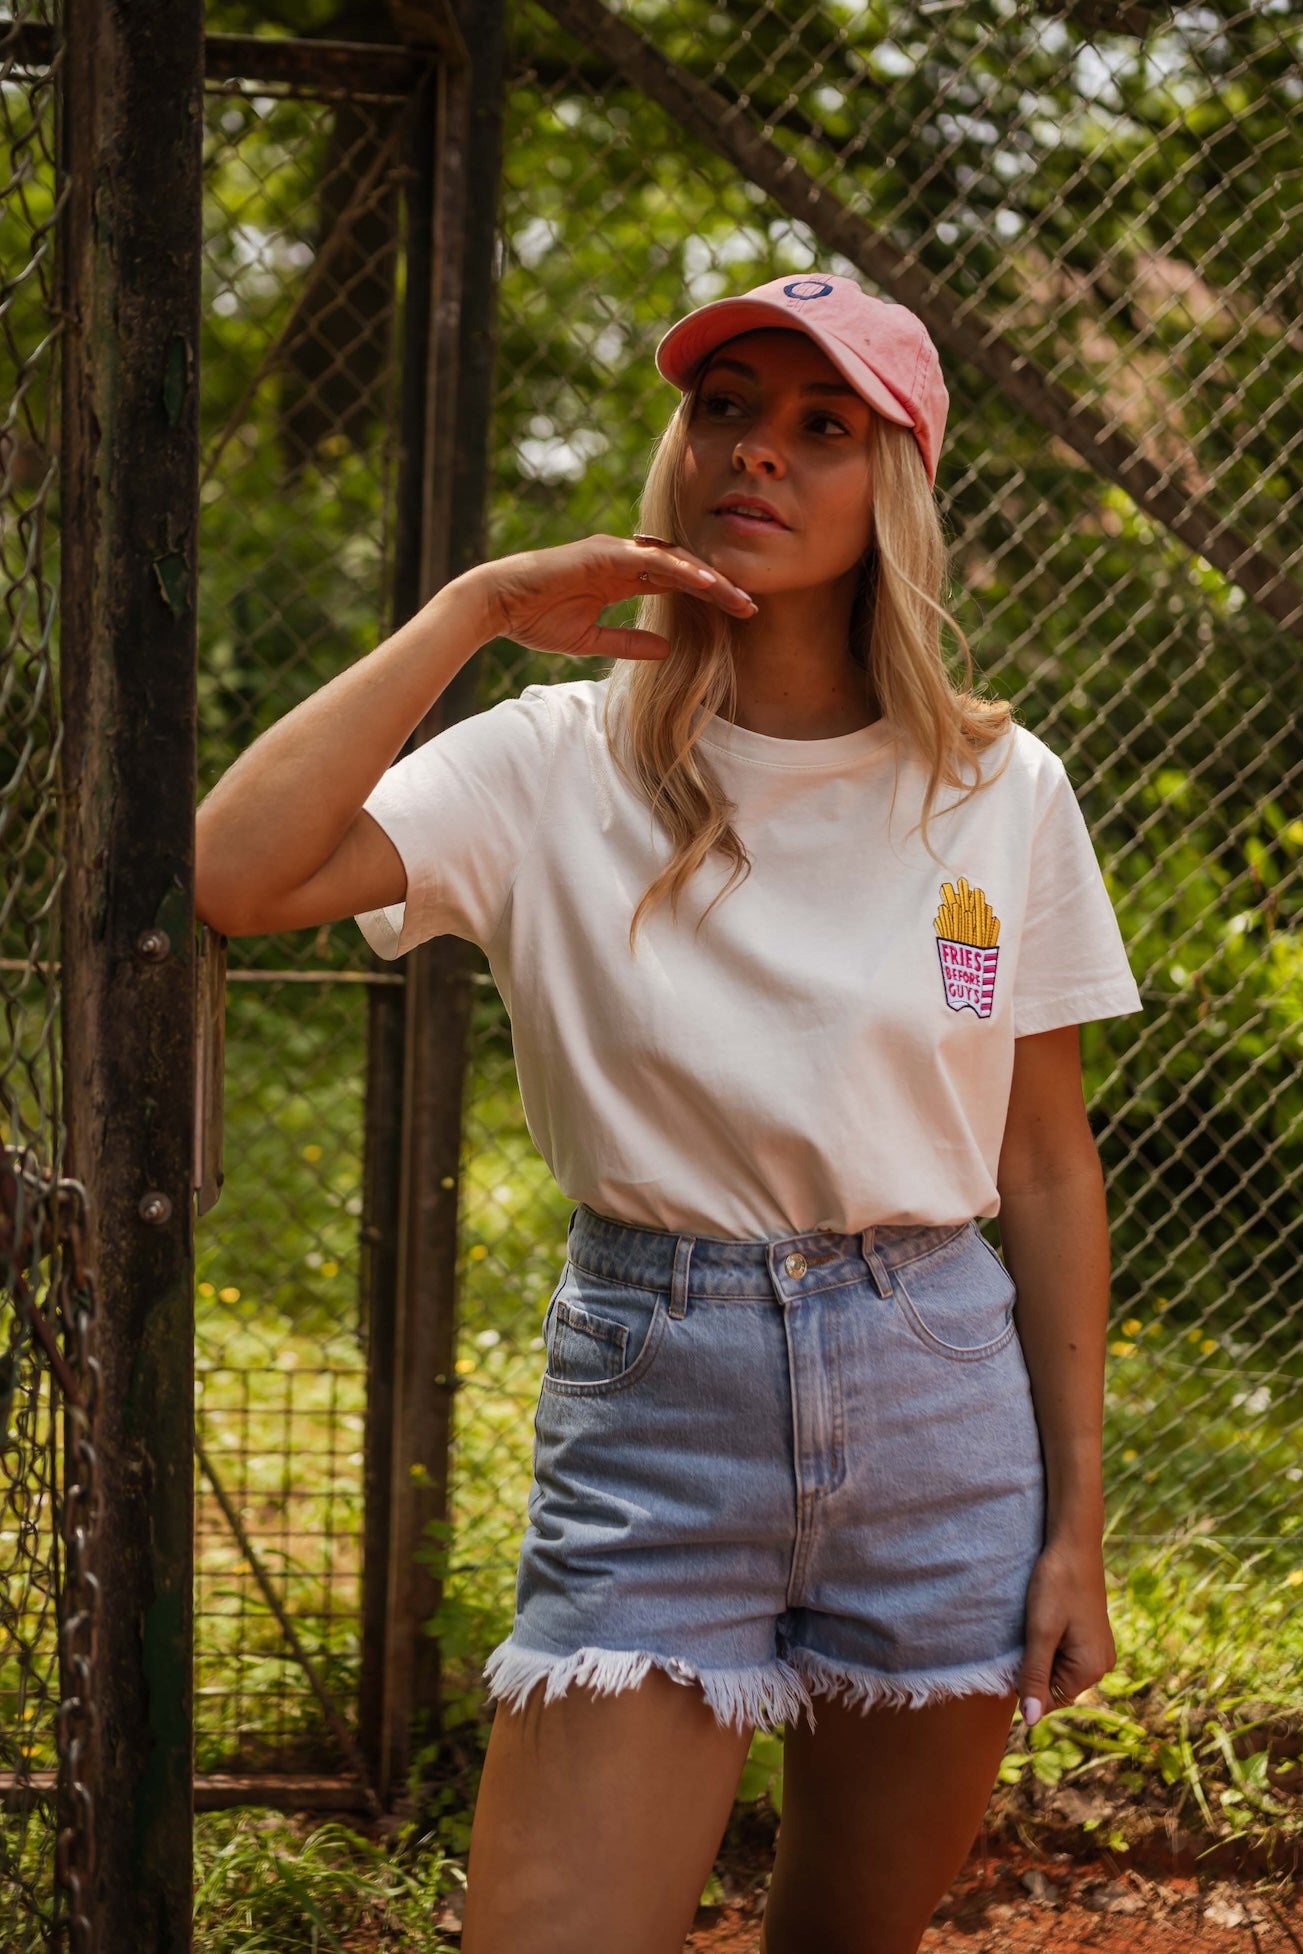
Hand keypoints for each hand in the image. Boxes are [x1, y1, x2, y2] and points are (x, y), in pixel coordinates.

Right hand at [466, 534, 756, 661]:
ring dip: (709, 578)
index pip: (675, 583)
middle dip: (719, 587)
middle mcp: (622, 559)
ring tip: (739, 597)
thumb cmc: (536, 619)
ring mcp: (614, 552)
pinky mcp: (603, 553)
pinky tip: (707, 584)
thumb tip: (668, 649)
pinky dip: (681, 570)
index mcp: (620, 578)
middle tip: (752, 606)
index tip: (737, 615)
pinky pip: (651, 560)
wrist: (497, 604)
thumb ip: (629, 642)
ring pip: (674, 561)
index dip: (708, 597)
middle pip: (683, 569)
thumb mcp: (592, 639)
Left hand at [1017, 1534, 1116, 1727]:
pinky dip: (1050, 1642)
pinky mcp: (1093, 1636)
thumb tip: (1030, 1721)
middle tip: (1028, 1632)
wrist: (1074, 1544)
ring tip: (1037, 1622)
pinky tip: (1046, 1618)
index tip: (1020, 1648)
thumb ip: (1034, 1676)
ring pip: (1058, 1668)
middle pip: (1054, 1685)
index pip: (1048, 1700)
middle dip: (1035, 1665)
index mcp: (1091, 1670)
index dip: (1026, 1680)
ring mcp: (1099, 1651)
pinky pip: (1066, 1653)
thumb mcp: (1040, 1631)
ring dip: (1041, 1653)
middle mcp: (1102, 1666)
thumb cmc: (1056, 1584)